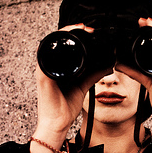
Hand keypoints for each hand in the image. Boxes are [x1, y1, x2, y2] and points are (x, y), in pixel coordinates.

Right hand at [34, 24, 112, 142]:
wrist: (56, 124)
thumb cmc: (64, 107)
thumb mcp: (83, 86)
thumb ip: (93, 74)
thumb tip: (108, 65)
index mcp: (56, 66)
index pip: (62, 44)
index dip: (74, 33)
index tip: (90, 31)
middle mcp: (47, 65)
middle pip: (56, 40)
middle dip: (71, 30)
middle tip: (87, 28)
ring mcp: (43, 69)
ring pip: (50, 43)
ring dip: (64, 33)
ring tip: (80, 29)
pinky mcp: (42, 76)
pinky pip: (46, 57)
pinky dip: (57, 47)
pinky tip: (67, 40)